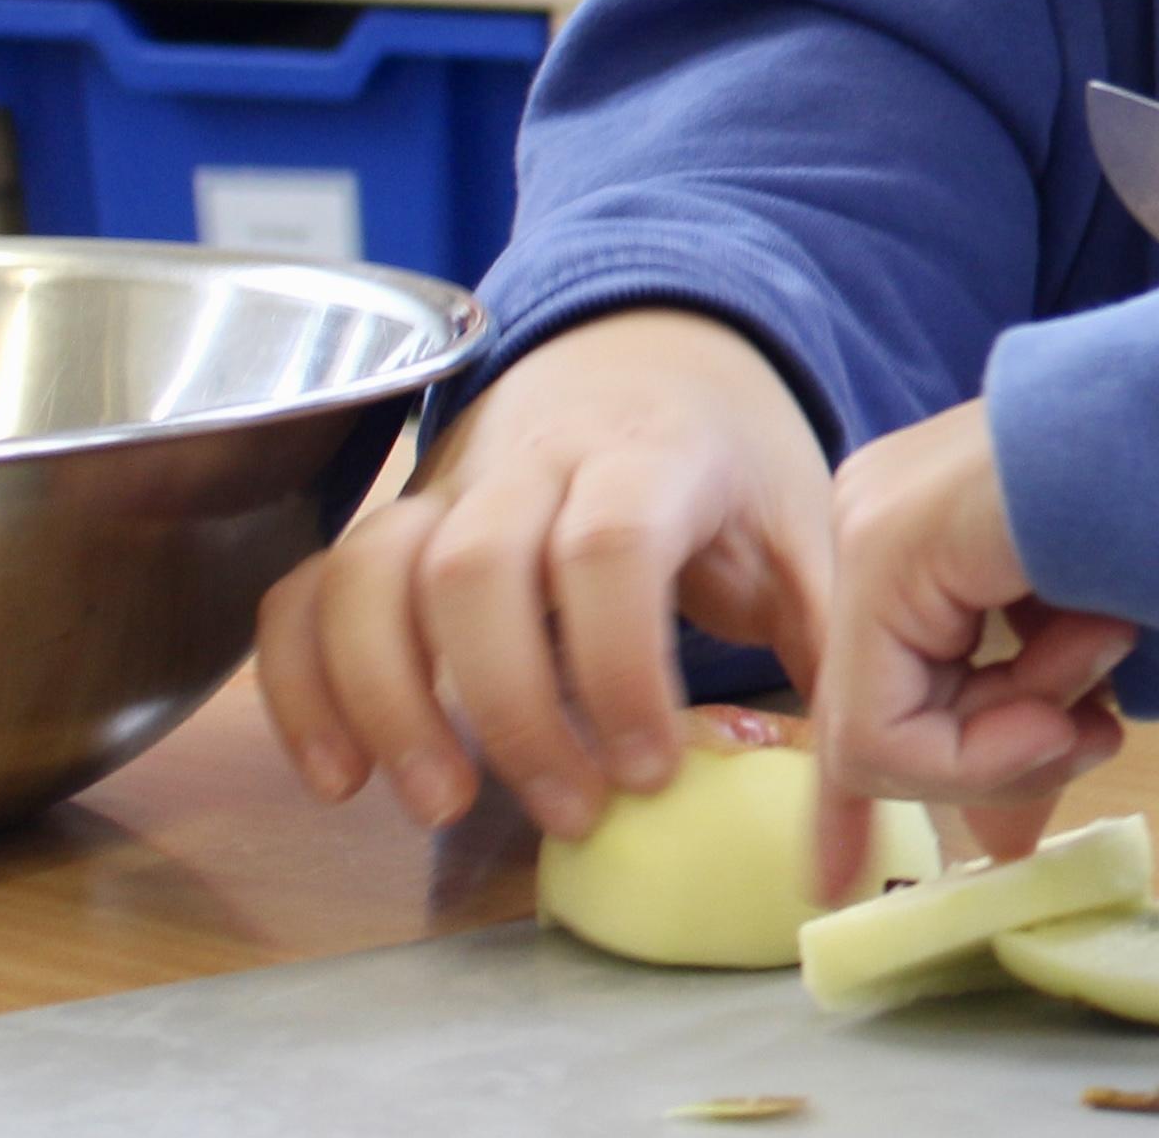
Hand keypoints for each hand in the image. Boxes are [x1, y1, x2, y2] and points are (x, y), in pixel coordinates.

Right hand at [254, 308, 834, 840]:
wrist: (660, 347)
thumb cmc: (733, 463)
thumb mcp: (805, 531)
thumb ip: (828, 650)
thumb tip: (857, 800)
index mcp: (652, 455)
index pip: (609, 546)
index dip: (618, 669)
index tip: (649, 771)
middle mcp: (533, 460)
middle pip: (474, 568)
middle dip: (509, 706)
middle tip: (565, 812)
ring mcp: (446, 487)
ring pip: (370, 572)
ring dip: (387, 699)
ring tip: (438, 803)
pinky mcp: (392, 522)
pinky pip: (309, 588)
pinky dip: (302, 680)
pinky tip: (338, 775)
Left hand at [811, 398, 1134, 900]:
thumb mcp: (1091, 655)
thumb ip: (1030, 735)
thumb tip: (994, 847)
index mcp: (928, 523)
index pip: (867, 680)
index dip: (852, 791)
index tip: (832, 883)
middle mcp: (881, 513)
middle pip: (888, 719)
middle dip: (989, 766)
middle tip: (1094, 736)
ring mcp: (871, 525)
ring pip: (884, 738)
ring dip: (1015, 740)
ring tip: (1107, 659)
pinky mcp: (881, 552)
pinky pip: (883, 732)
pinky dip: (977, 752)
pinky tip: (1064, 698)